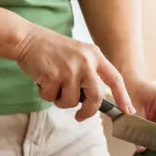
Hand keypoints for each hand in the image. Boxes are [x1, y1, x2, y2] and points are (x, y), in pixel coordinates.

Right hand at [13, 25, 134, 120]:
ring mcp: (70, 69)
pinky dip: (44, 94)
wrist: (27, 38)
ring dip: (59, 100)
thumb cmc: (51, 49)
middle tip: (80, 117)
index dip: (123, 96)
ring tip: (52, 83)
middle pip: (96, 97)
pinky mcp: (53, 76)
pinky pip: (51, 98)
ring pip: (71, 101)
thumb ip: (89, 72)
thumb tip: (94, 99)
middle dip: (88, 111)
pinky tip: (42, 79)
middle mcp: (86, 61)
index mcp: (94, 55)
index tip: (128, 110)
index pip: (115, 78)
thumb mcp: (78, 54)